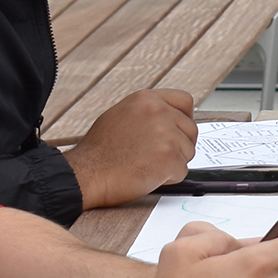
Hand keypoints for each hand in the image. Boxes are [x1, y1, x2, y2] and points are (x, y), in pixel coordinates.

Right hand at [64, 89, 198, 209]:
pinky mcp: (170, 157)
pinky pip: (182, 171)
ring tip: (146, 164)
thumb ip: (147, 113)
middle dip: (179, 144)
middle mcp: (159, 112)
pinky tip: (147, 175)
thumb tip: (169, 117)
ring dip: (173, 162)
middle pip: (190, 129)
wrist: (86, 174)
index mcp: (147, 99)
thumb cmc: (99, 151)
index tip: (179, 129)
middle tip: (158, 155)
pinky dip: (169, 178)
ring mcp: (166, 134)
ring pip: (188, 151)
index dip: (184, 118)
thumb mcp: (121, 115)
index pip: (185, 101)